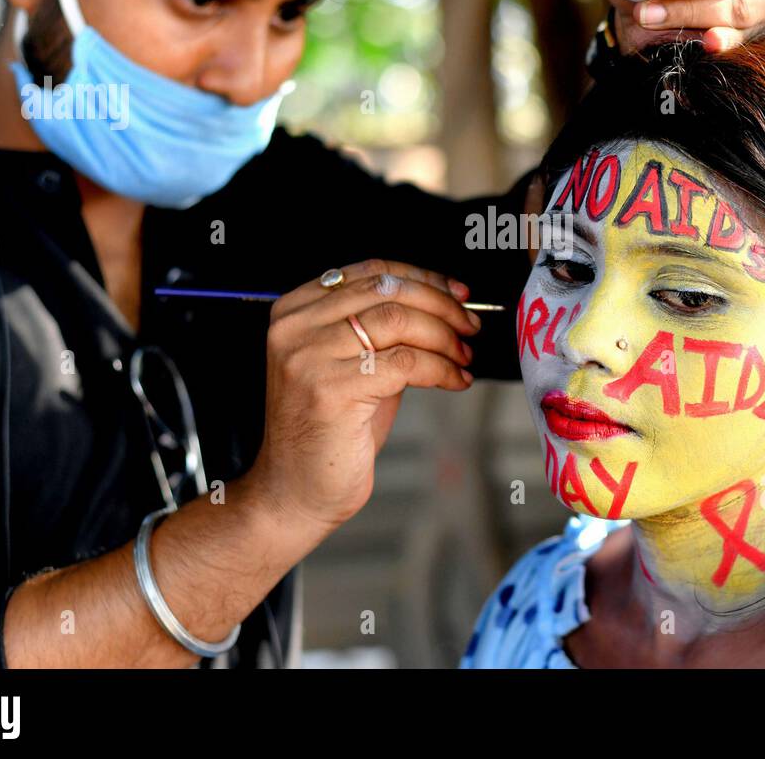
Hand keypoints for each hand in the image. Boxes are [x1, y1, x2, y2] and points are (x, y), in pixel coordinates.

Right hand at [248, 259, 479, 529]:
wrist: (293, 492)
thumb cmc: (329, 431)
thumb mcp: (349, 365)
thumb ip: (381, 330)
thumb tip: (444, 304)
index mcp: (294, 311)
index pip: (370, 272)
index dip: (423, 278)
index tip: (459, 293)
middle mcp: (295, 327)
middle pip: (387, 292)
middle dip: (441, 306)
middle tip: (470, 327)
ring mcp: (308, 356)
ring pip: (399, 322)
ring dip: (445, 337)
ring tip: (464, 356)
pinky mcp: (331, 389)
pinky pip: (407, 363)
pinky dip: (442, 369)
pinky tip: (456, 380)